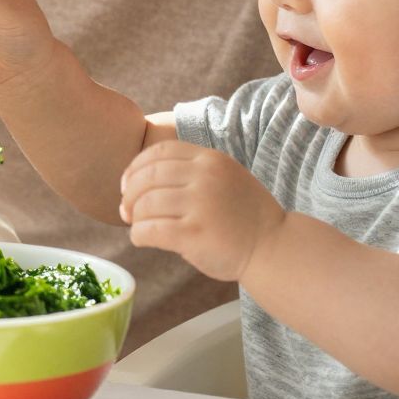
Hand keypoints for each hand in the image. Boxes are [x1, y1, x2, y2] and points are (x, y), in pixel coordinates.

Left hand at [118, 141, 284, 282]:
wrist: (273, 247)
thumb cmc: (245, 217)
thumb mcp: (226, 178)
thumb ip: (193, 173)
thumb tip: (142, 181)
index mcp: (211, 160)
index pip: (161, 151)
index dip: (137, 166)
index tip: (127, 184)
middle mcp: (205, 177)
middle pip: (148, 176)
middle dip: (130, 194)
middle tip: (126, 210)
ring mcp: (200, 205)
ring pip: (146, 204)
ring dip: (134, 216)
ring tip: (137, 225)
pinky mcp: (194, 234)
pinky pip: (151, 230)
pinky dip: (138, 235)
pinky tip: (142, 239)